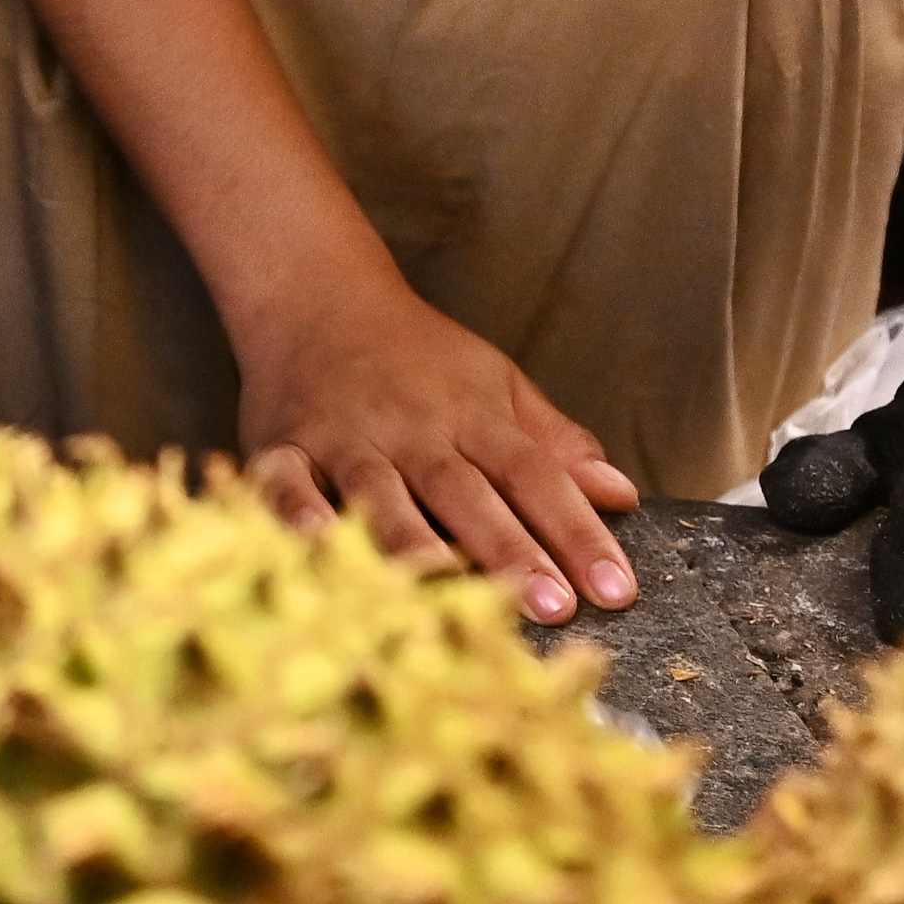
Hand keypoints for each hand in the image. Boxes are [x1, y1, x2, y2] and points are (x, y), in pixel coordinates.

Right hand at [234, 268, 642, 624]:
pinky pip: (286, 481)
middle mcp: (411, 429)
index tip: (616, 589)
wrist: (315, 296)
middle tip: (553, 607)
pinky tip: (317, 543)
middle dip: (509, 549)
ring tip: (448, 589)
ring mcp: (344, 438)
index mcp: (471, 415)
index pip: (535, 475)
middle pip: (465, 491)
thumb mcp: (496, 383)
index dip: (576, 530)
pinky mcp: (281, 446)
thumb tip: (622, 495)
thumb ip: (555, 442)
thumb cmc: (417, 356)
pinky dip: (296, 511)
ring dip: (414, 542)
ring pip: (382, 494)